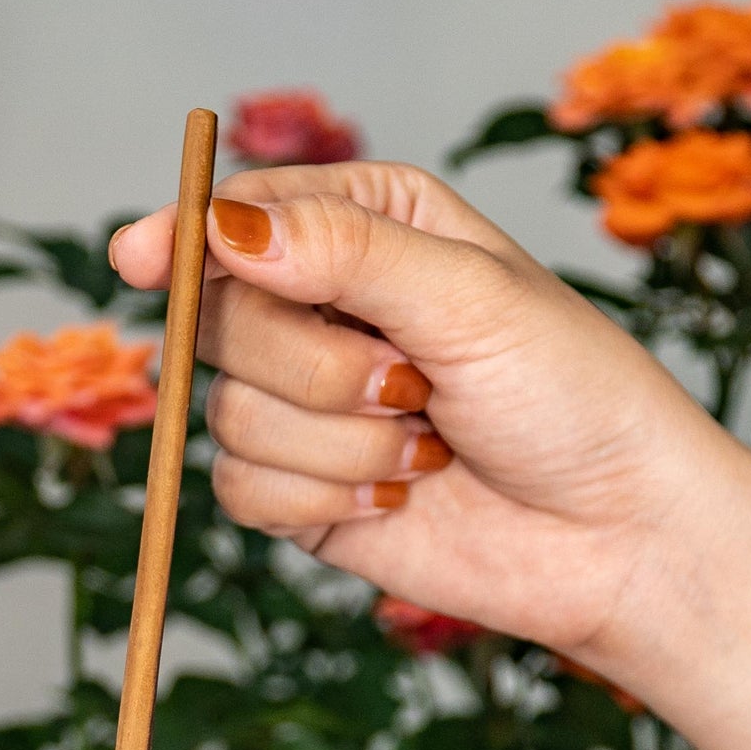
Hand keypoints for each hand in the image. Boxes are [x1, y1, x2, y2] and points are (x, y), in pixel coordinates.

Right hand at [112, 161, 724, 666]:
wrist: (611, 533)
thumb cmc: (571, 395)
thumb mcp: (471, 297)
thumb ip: (346, 253)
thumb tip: (222, 228)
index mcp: (368, 232)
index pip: (240, 216)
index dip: (184, 236)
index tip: (139, 259)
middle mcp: (323, 312)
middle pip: (220, 320)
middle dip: (317, 368)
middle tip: (410, 385)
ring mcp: (304, 407)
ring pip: (229, 414)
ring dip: (338, 446)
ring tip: (425, 446)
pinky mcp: (298, 492)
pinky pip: (239, 489)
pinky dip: (320, 500)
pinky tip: (394, 497)